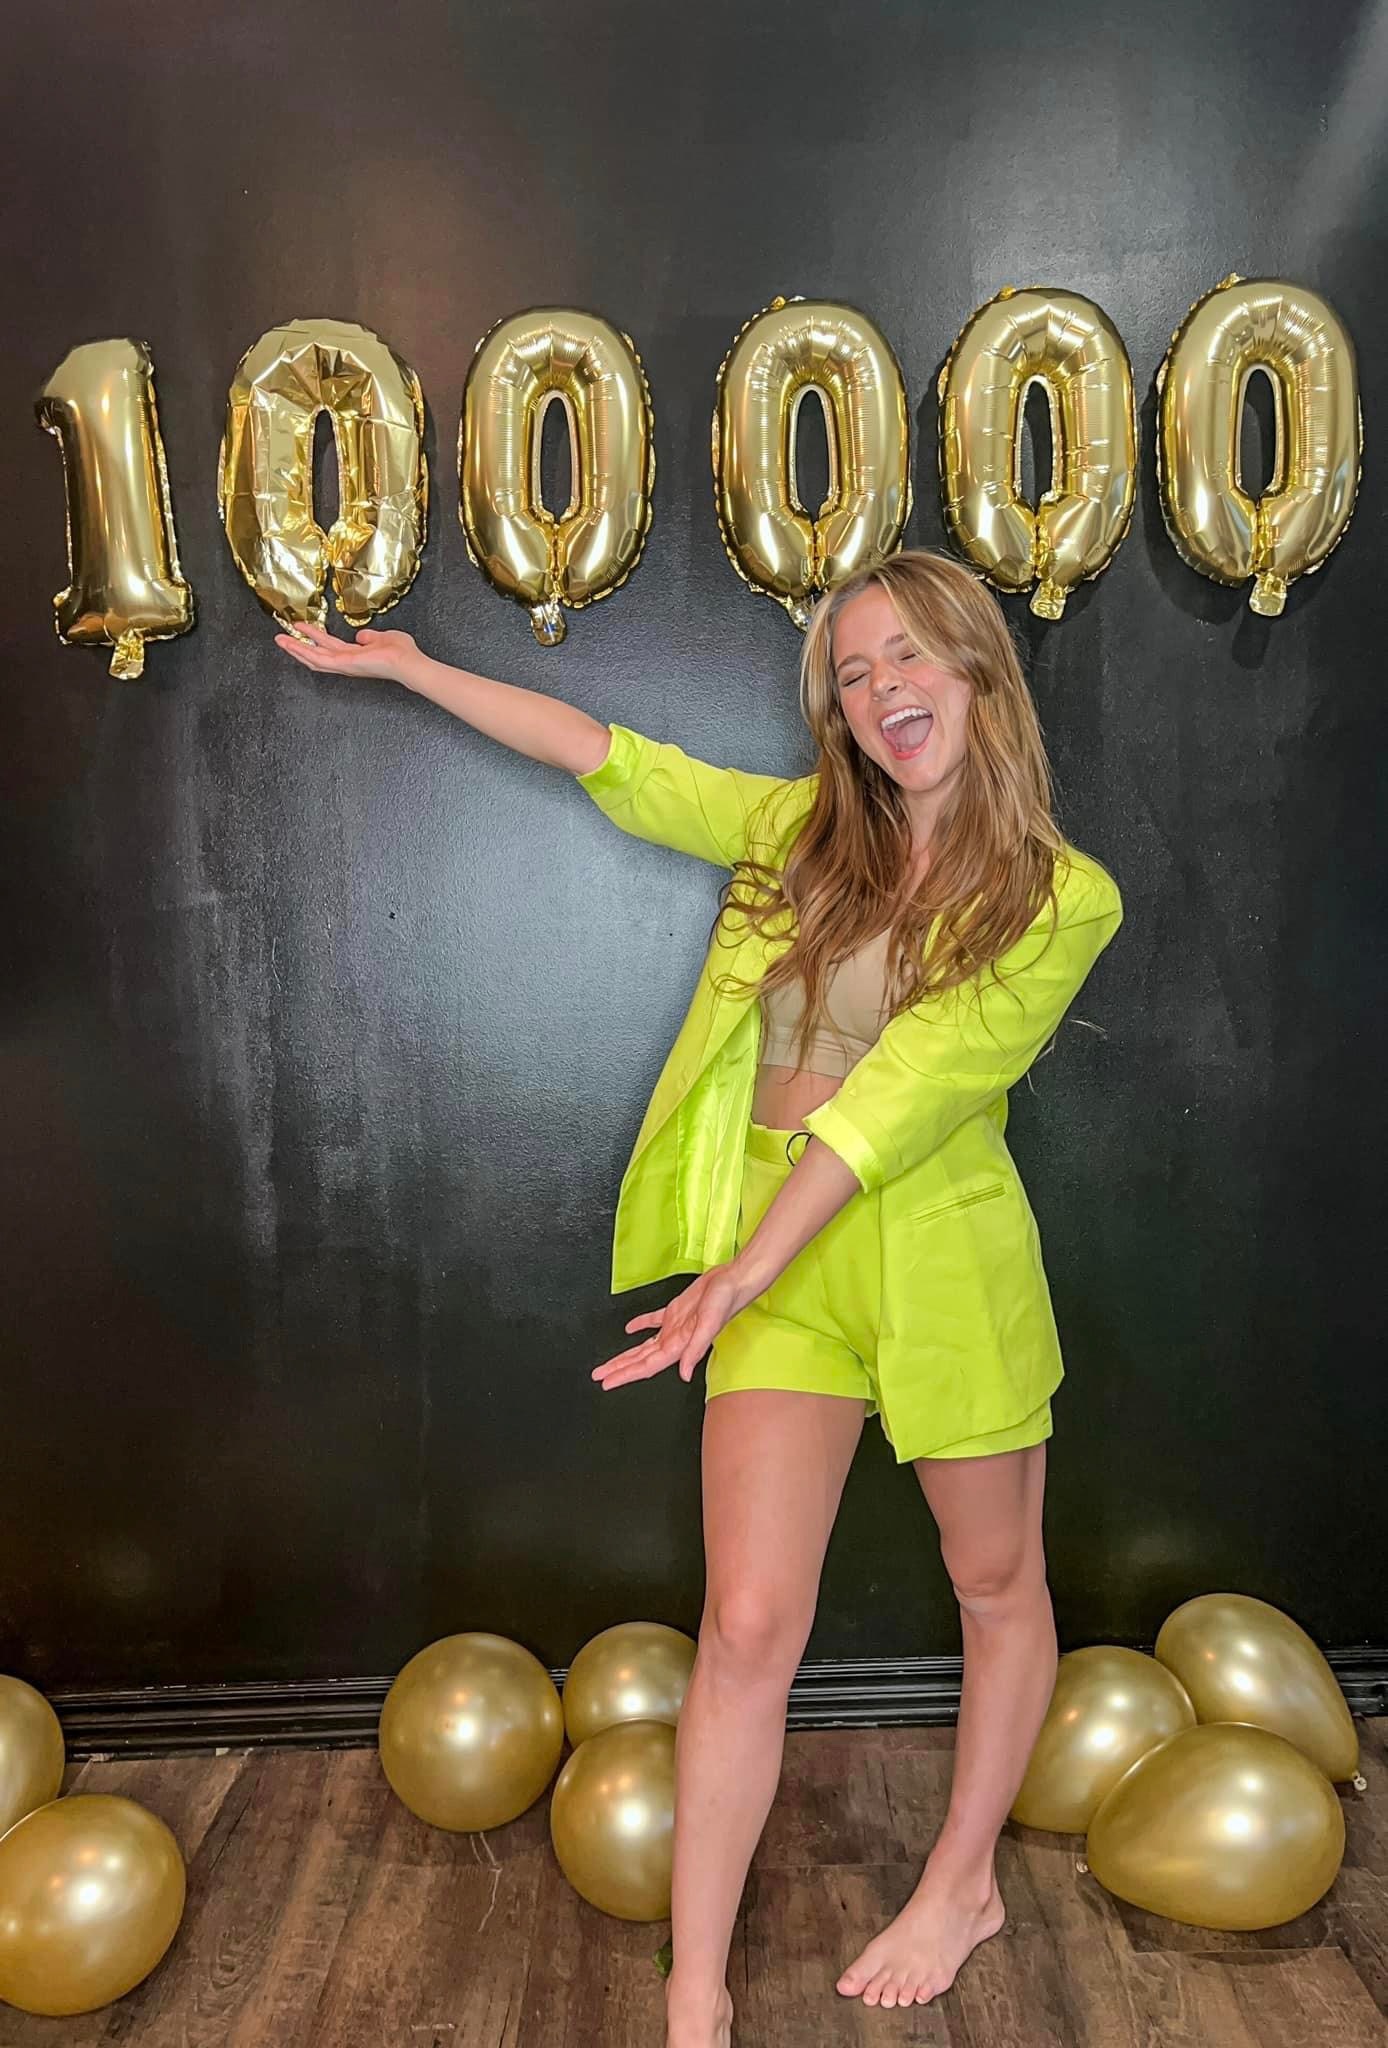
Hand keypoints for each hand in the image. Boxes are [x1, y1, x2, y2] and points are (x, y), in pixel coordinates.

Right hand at [274, 620, 419, 685]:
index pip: (328, 647)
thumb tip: (361, 636)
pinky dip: (304, 651)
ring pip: (313, 658)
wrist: (407, 661)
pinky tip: (292, 644)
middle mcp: (346, 662)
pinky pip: (319, 658)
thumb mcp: (382, 638)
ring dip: (295, 649)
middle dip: (298, 646)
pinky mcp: (343, 664)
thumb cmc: (400, 652)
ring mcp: (344, 665)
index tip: (302, 628)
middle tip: (281, 637)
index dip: (314, 638)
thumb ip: (370, 637)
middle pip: (316, 654)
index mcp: (354, 655)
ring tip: (280, 639)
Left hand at [591, 1261, 758, 1391]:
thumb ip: (695, 1349)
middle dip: (619, 1369)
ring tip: (610, 1363)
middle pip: (640, 1360)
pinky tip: (630, 1328)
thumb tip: (683, 1374)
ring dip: (626, 1355)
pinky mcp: (676, 1311)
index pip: (646, 1366)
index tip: (607, 1382)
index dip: (625, 1375)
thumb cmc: (726, 1301)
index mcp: (679, 1344)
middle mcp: (674, 1339)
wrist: (734, 1280)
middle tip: (599, 1376)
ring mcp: (674, 1327)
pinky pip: (653, 1322)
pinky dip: (640, 1325)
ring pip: (644, 1346)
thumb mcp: (709, 1324)